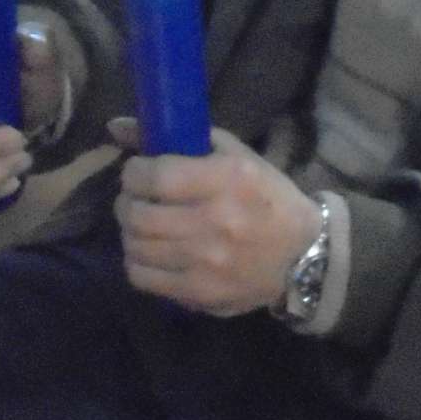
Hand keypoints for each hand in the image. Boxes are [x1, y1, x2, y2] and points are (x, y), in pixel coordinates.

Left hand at [112, 121, 322, 316]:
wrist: (303, 255)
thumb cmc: (267, 197)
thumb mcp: (235, 157)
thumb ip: (180, 137)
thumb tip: (117, 126)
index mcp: (228, 179)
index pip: (156, 176)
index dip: (134, 173)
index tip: (137, 172)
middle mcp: (216, 221)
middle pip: (139, 214)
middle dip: (126, 202)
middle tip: (135, 199)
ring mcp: (207, 262)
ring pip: (136, 246)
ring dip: (130, 232)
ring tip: (142, 224)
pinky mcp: (200, 293)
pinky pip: (142, 277)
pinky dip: (137, 262)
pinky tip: (151, 252)